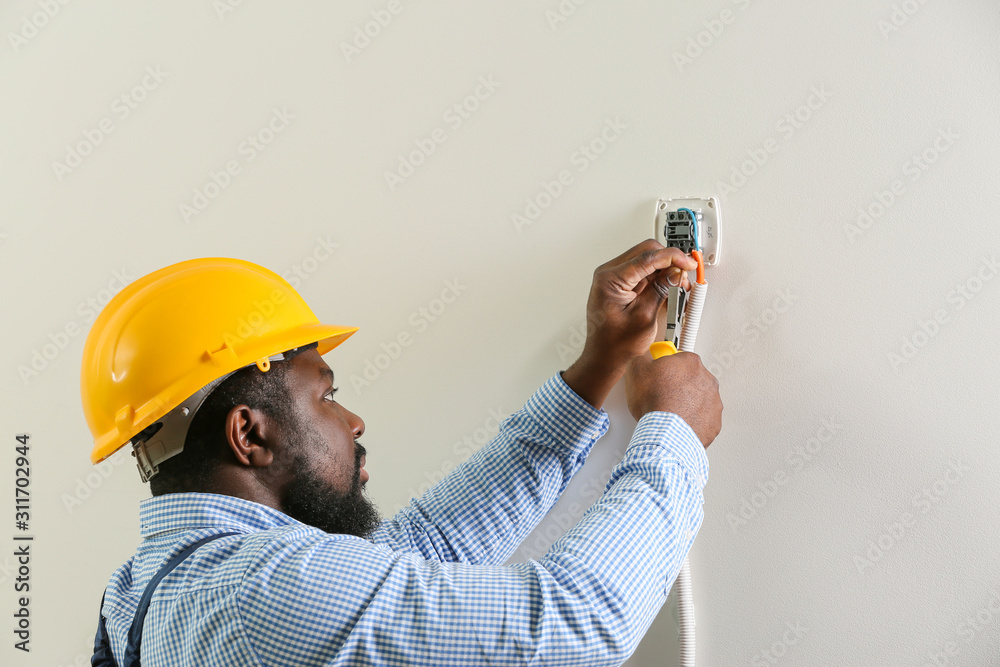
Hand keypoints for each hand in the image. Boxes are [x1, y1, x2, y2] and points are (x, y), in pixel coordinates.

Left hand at [561, 239, 696, 408]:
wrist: (604, 355)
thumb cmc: (615, 343)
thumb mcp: (644, 316)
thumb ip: (660, 290)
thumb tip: (675, 272)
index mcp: (610, 280)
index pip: (646, 257)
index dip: (672, 257)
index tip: (688, 262)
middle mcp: (608, 274)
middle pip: (646, 252)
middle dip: (669, 261)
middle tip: (684, 275)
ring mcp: (613, 277)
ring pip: (646, 259)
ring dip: (665, 268)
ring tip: (678, 285)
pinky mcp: (620, 283)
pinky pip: (643, 270)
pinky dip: (658, 275)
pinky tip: (667, 286)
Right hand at [623, 350, 721, 447]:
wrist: (666, 432)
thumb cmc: (655, 401)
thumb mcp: (636, 369)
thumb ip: (643, 359)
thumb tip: (643, 361)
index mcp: (690, 362)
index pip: (678, 359)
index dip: (664, 368)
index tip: (658, 375)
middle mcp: (707, 379)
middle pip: (690, 378)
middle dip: (678, 385)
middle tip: (661, 395)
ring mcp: (713, 402)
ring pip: (698, 399)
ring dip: (686, 403)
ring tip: (668, 412)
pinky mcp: (714, 422)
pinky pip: (702, 419)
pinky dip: (692, 421)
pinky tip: (677, 424)